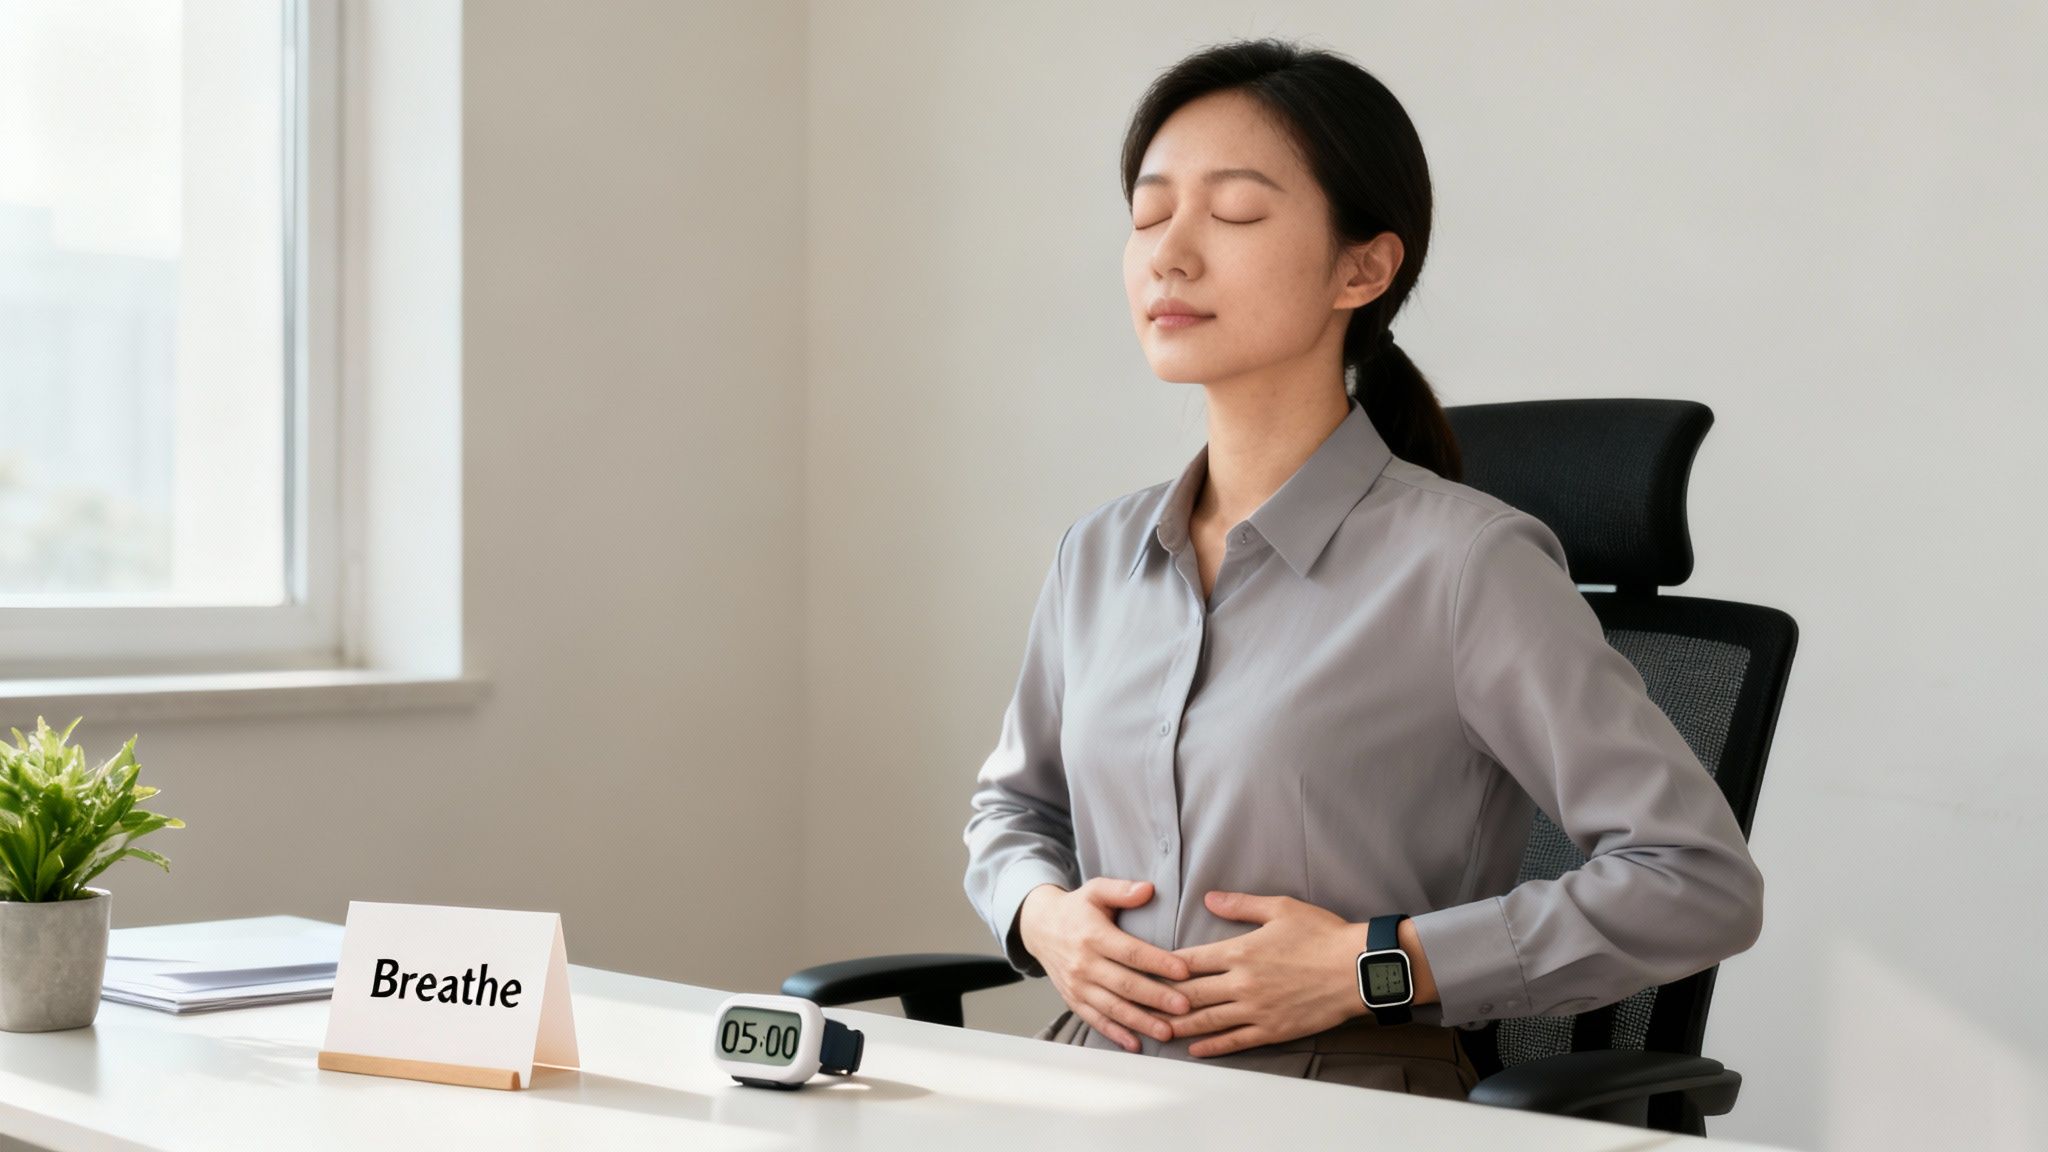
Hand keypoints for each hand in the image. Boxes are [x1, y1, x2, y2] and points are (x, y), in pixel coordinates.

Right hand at [1017, 878, 1192, 1052]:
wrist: (1038, 927)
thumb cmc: (1075, 909)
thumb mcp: (1095, 891)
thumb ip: (1122, 890)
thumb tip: (1148, 890)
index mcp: (1093, 936)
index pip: (1131, 952)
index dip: (1158, 962)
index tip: (1184, 970)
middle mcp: (1084, 963)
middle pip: (1125, 984)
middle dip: (1157, 997)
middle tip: (1185, 1006)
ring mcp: (1077, 985)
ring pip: (1113, 1007)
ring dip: (1141, 1021)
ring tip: (1167, 1030)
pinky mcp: (1073, 999)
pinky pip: (1095, 1020)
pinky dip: (1115, 1034)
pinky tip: (1135, 1043)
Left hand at [1159, 891, 1365, 1057]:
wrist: (1357, 968)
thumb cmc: (1322, 934)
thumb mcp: (1280, 908)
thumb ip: (1240, 905)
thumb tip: (1208, 899)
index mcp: (1240, 951)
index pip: (1190, 960)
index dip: (1164, 966)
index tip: (1144, 968)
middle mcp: (1242, 983)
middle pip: (1191, 993)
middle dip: (1162, 999)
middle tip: (1139, 1004)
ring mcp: (1256, 1009)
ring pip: (1207, 1020)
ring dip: (1179, 1025)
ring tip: (1156, 1029)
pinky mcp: (1272, 1029)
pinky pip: (1235, 1040)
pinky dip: (1212, 1046)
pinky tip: (1194, 1049)